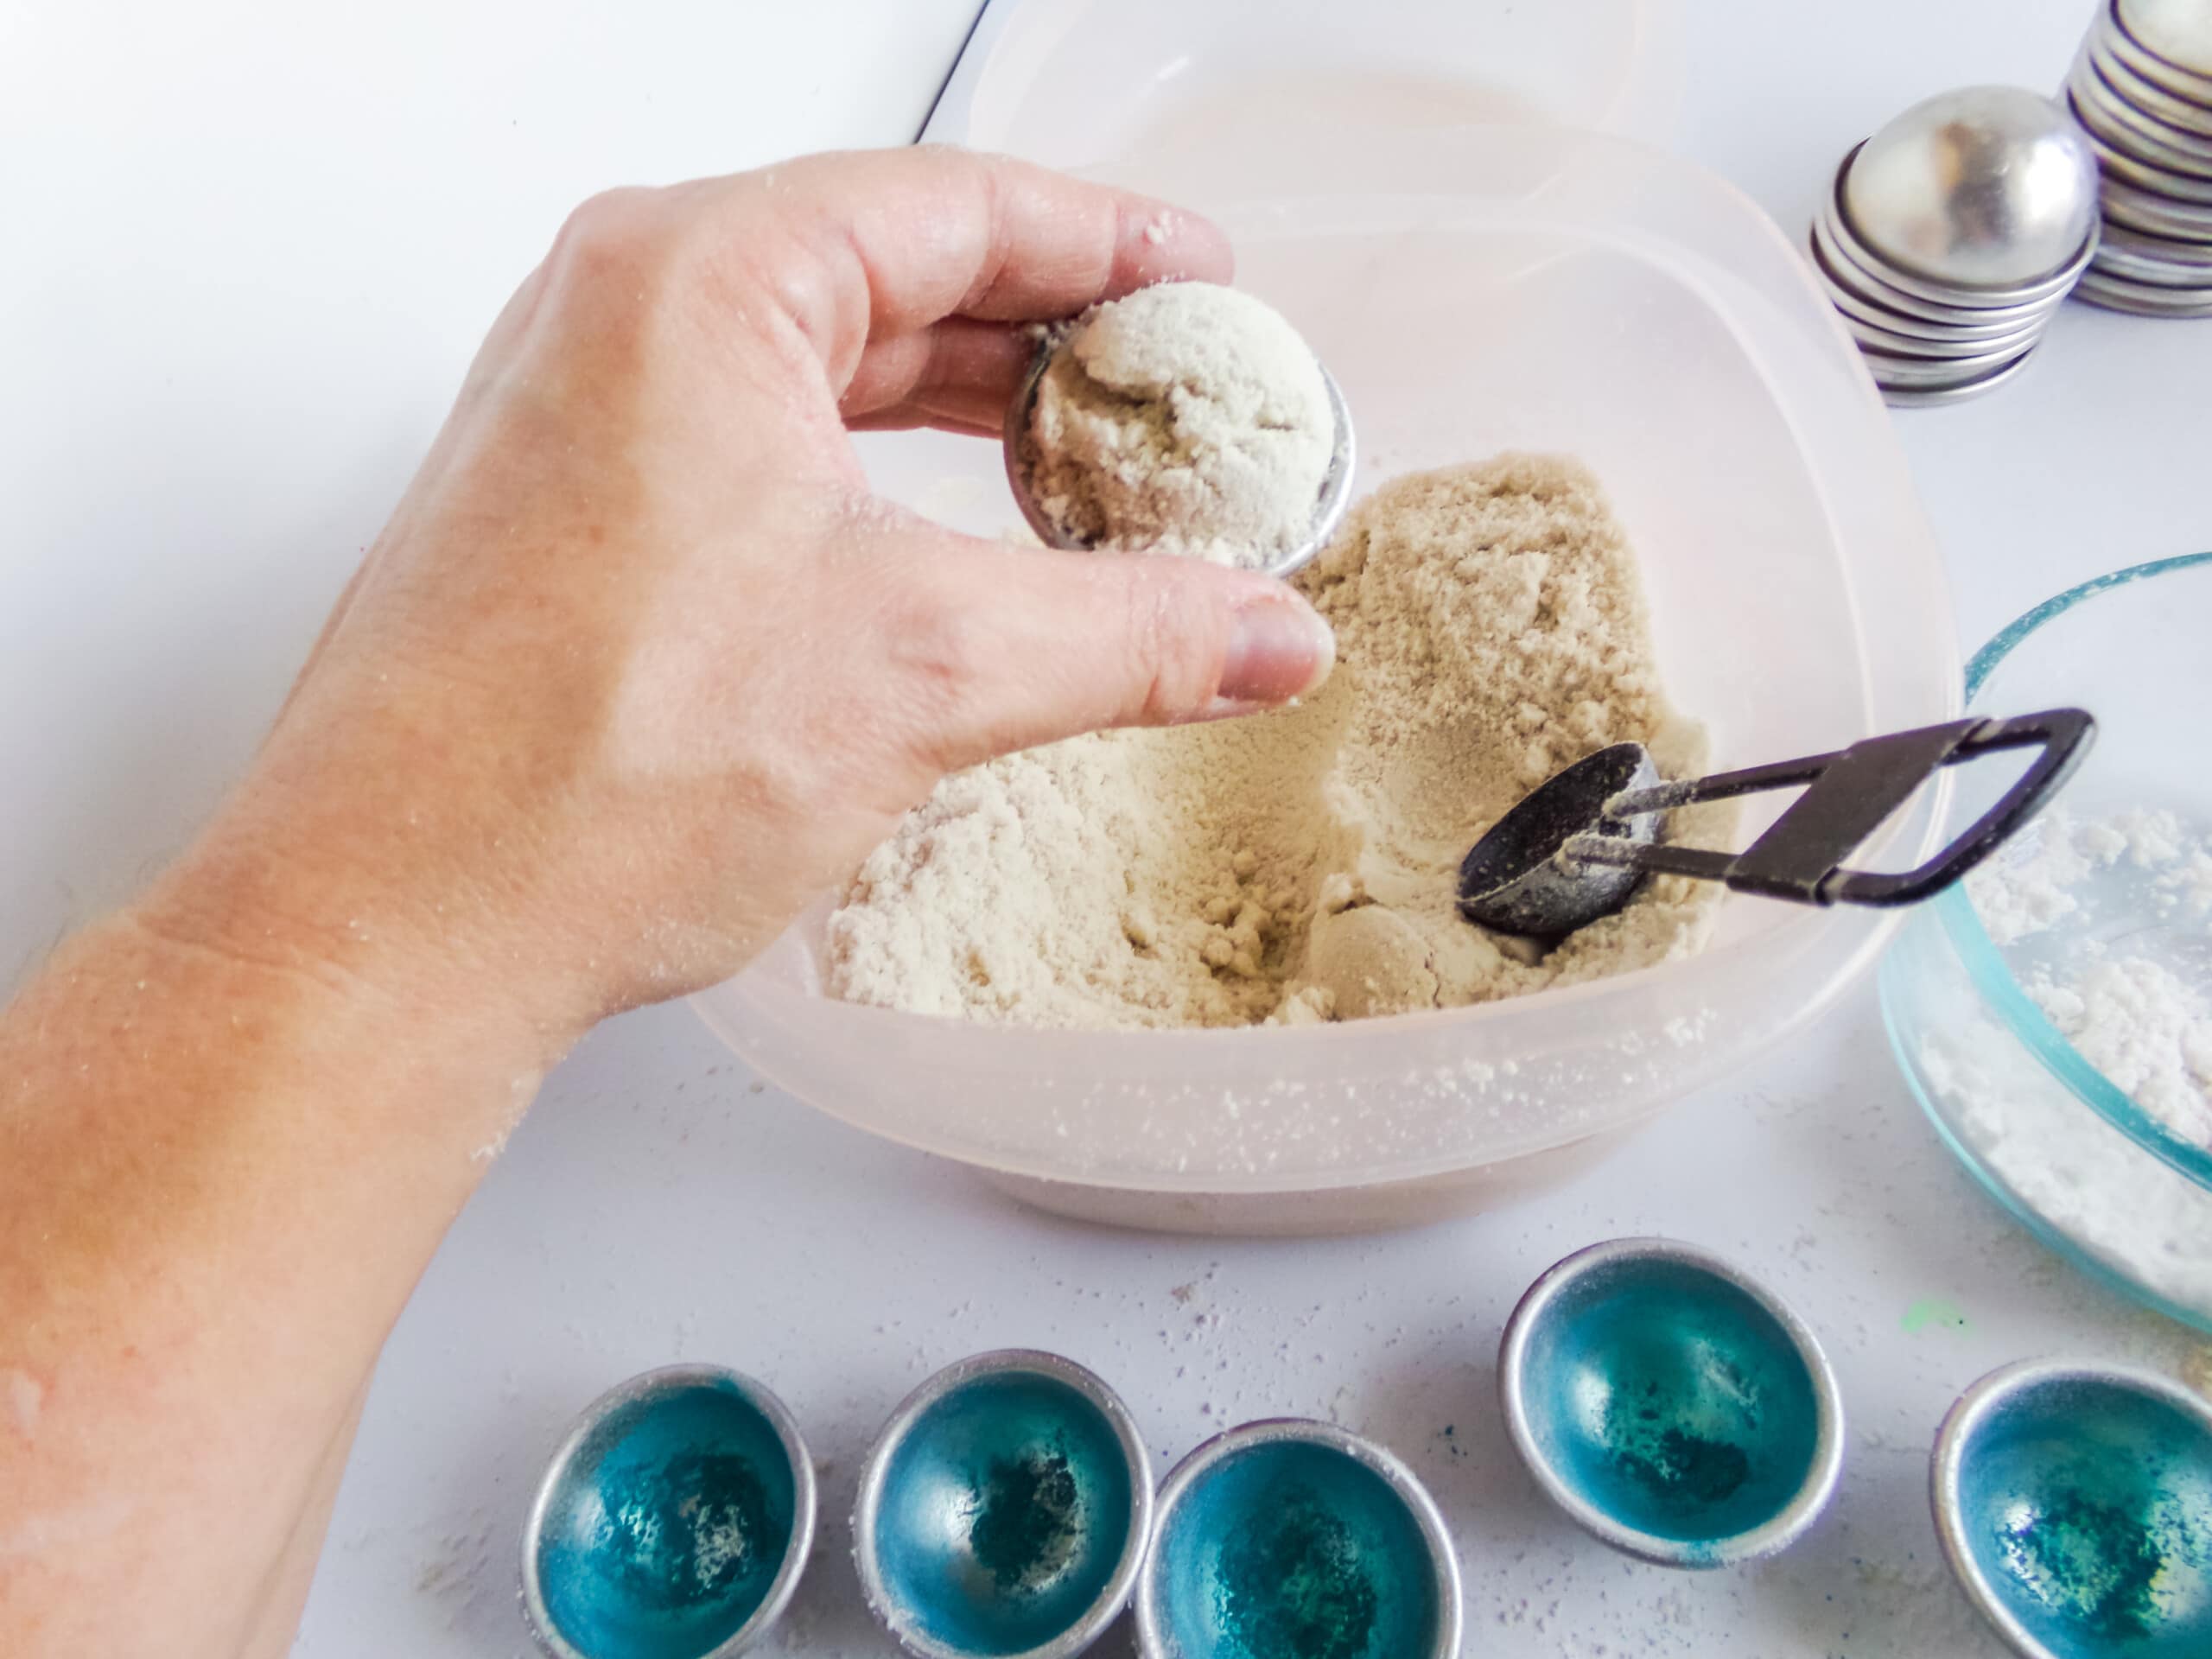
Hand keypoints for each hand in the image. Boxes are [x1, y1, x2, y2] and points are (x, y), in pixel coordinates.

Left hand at [141, 147, 1335, 1046]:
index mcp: (696, 282)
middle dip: (1048, 338)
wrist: (395, 925)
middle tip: (1168, 391)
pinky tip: (953, 547)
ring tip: (1087, 472)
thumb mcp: (920, 677)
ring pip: (824, 365)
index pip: (956, 205)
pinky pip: (763, 447)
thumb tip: (1265, 633)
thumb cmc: (576, 775)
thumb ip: (1128, 636)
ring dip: (963, 413)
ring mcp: (583, 415)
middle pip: (889, 271)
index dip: (1109, 244)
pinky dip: (877, 478)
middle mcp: (620, 319)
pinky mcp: (576, 516)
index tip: (1202, 283)